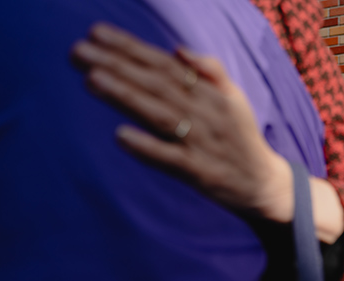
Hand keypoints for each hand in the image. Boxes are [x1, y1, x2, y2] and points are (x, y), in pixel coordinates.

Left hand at [71, 24, 297, 226]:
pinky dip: (148, 147)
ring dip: (127, 97)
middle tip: (79, 50)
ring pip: (160, 115)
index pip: (166, 64)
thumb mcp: (234, 98)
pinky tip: (121, 135)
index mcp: (211, 93)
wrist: (264, 184)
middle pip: (157, 84)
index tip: (97, 32)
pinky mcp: (199, 172)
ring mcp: (202, 143)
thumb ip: (210, 71)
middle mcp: (206, 113)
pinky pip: (171, 158)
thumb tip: (180, 49)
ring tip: (92, 79)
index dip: (131, 47)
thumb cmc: (240, 137)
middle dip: (117, 65)